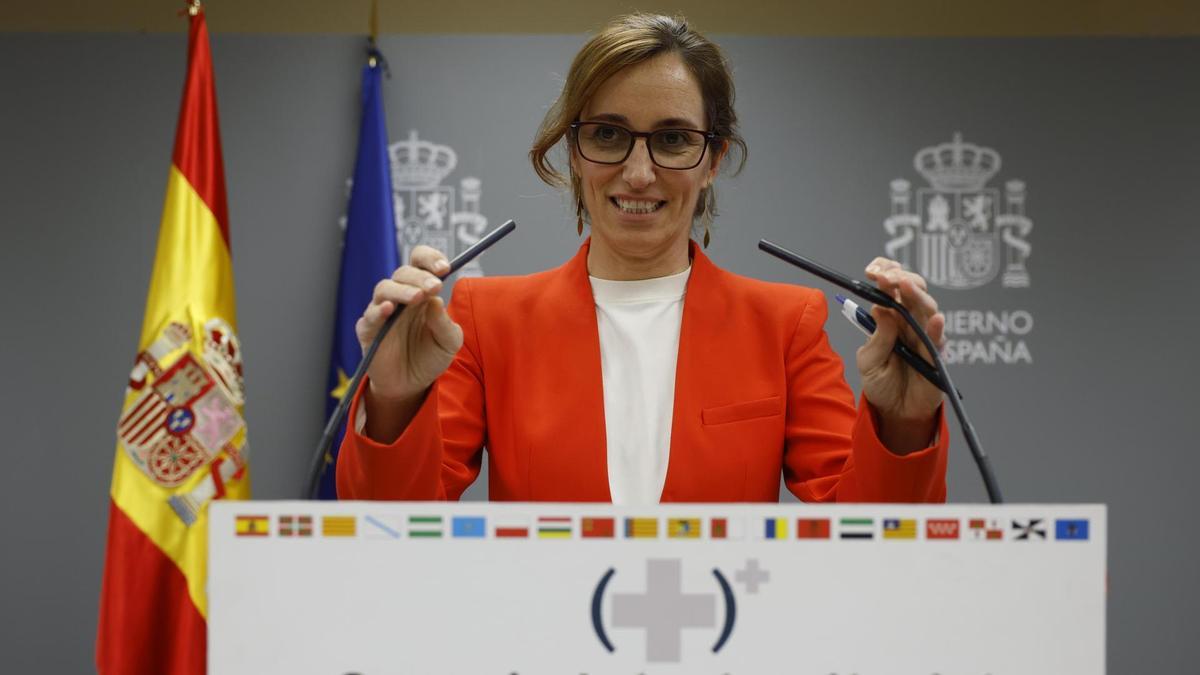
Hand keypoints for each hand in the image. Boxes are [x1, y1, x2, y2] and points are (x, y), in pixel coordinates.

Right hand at [356, 245, 463, 406]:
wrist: (412, 385)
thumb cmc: (430, 357)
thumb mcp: (449, 342)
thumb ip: (445, 323)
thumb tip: (437, 301)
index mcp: (422, 292)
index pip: (421, 263)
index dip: (430, 259)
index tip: (445, 268)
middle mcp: (401, 297)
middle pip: (403, 272)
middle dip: (420, 276)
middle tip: (435, 286)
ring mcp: (382, 312)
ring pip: (384, 288)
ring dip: (401, 289)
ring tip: (418, 297)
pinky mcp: (368, 330)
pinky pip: (369, 316)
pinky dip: (378, 310)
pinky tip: (389, 309)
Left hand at [857, 257, 945, 439]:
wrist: (893, 411)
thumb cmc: (880, 382)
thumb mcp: (869, 360)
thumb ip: (877, 336)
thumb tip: (881, 308)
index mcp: (891, 317)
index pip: (892, 286)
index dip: (885, 273)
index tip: (872, 270)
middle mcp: (910, 322)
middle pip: (913, 291)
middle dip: (901, 279)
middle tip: (887, 277)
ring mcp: (925, 337)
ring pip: (928, 309)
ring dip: (917, 295)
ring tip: (905, 286)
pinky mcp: (936, 356)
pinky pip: (939, 340)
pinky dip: (938, 329)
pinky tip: (936, 320)